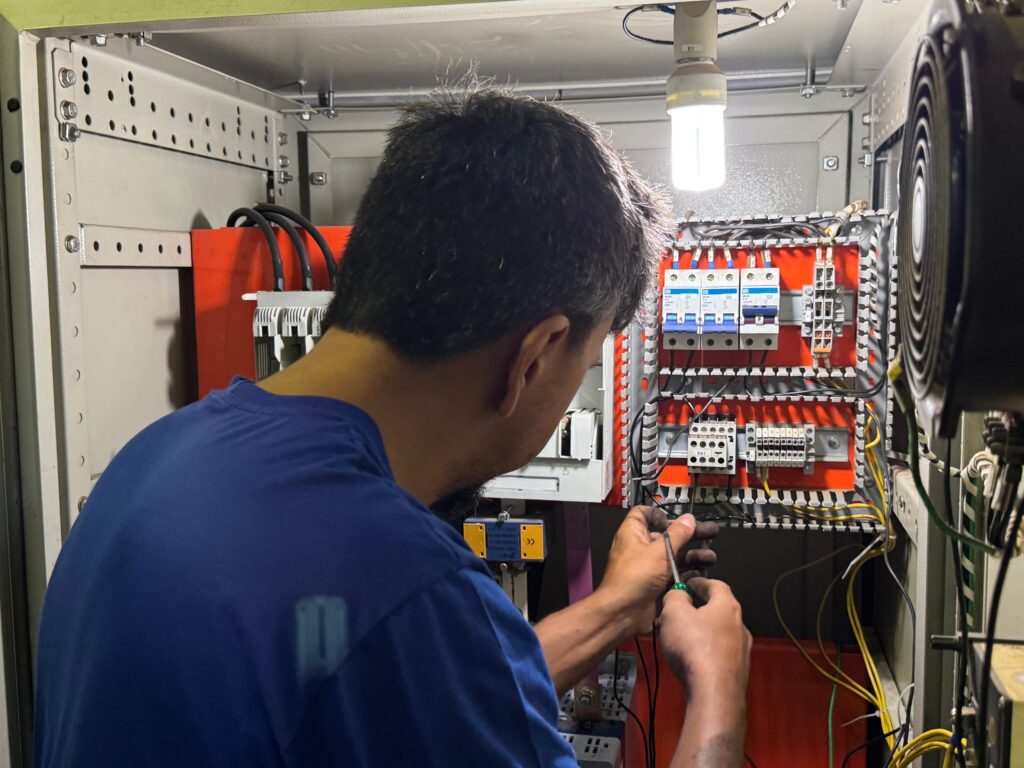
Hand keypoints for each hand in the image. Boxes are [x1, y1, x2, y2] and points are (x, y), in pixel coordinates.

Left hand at [596, 506, 718, 635]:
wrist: (622, 612)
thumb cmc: (637, 575)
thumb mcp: (659, 551)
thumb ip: (677, 535)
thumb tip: (689, 518)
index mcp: (633, 533)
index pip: (642, 514)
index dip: (659, 513)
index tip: (678, 519)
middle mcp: (640, 547)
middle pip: (666, 536)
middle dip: (689, 535)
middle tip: (712, 534)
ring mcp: (647, 566)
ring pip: (672, 556)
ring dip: (691, 555)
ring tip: (711, 558)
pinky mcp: (654, 583)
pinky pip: (672, 573)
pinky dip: (686, 572)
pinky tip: (703, 573)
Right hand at [659, 578, 750, 702]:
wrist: (714, 693)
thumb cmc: (694, 647)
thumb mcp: (674, 613)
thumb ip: (675, 597)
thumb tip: (680, 594)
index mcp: (727, 606)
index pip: (716, 585)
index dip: (699, 582)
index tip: (686, 584)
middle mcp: (740, 625)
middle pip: (719, 609)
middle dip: (700, 608)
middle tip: (681, 611)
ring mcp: (742, 650)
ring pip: (720, 633)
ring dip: (704, 631)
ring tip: (683, 637)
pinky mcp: (738, 671)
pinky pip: (720, 653)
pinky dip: (707, 650)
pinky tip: (693, 659)